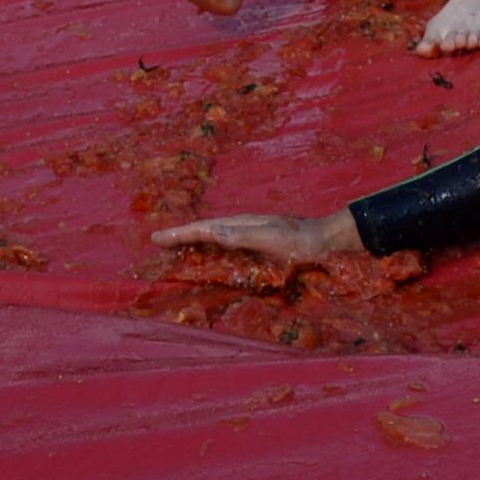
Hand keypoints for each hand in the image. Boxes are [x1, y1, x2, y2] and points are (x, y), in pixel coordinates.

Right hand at [150, 210, 361, 267]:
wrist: (323, 241)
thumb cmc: (298, 241)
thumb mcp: (269, 238)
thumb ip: (240, 235)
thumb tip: (210, 230)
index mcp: (239, 224)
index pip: (202, 229)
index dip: (179, 233)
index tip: (156, 237)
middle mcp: (240, 228)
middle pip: (204, 231)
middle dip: (180, 235)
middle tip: (156, 240)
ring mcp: (248, 236)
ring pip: (213, 238)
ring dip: (192, 242)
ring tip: (173, 246)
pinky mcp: (256, 246)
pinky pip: (225, 247)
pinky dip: (210, 249)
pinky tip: (208, 255)